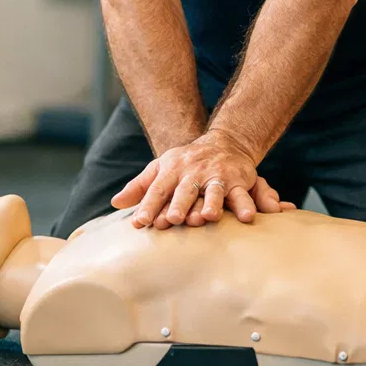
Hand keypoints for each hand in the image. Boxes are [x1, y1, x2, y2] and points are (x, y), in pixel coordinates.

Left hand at [112, 131, 289, 227]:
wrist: (222, 143)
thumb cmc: (185, 163)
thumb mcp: (160, 169)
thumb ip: (139, 187)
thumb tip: (115, 203)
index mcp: (172, 171)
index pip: (157, 190)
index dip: (148, 205)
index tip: (139, 222)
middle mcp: (194, 173)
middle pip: (185, 190)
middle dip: (180, 204)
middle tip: (174, 219)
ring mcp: (217, 176)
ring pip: (214, 190)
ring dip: (212, 203)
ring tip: (209, 217)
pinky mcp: (238, 180)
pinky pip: (242, 193)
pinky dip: (247, 204)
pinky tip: (249, 217)